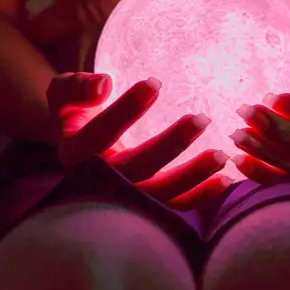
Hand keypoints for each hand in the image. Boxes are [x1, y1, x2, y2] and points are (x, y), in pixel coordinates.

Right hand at [47, 72, 231, 208]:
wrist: (79, 146)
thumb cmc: (76, 112)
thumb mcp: (63, 93)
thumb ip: (77, 87)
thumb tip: (105, 84)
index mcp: (75, 152)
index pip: (100, 133)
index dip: (126, 110)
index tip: (155, 82)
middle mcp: (98, 181)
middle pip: (136, 168)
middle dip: (170, 145)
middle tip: (202, 119)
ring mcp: (124, 198)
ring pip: (160, 194)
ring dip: (192, 176)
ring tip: (221, 154)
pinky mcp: (146, 206)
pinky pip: (175, 207)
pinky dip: (201, 196)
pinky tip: (226, 179)